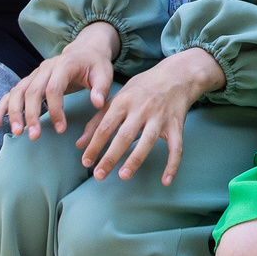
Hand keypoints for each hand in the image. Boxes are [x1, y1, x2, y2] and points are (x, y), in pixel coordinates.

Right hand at [0, 23, 117, 136]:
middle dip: (31, 115)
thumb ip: (100, 88)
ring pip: (18, 92)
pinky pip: (11, 93)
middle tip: (34, 136)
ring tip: (16, 133)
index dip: (56, 110)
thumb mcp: (104, 73)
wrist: (84, 51)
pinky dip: (3, 108)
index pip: (54, 88)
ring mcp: (34, 74)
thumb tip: (97, 103)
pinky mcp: (29, 81)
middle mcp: (45, 68)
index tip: (61, 129)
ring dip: (15, 113)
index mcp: (63, 65)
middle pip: (32, 91)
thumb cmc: (95, 65)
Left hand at [75, 47, 222, 184]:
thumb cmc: (142, 88)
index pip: (106, 126)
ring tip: (123, 176)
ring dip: (135, 159)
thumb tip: (80, 144)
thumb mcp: (118, 98)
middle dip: (111, 156)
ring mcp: (160, 117)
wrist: (177, 75)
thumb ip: (98, 120)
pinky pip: (176, 147)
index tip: (86, 162)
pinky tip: (166, 181)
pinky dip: (173, 164)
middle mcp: (141, 109)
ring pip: (148, 140)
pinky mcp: (176, 125)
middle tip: (99, 175)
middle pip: (124, 135)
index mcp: (124, 101)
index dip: (94, 145)